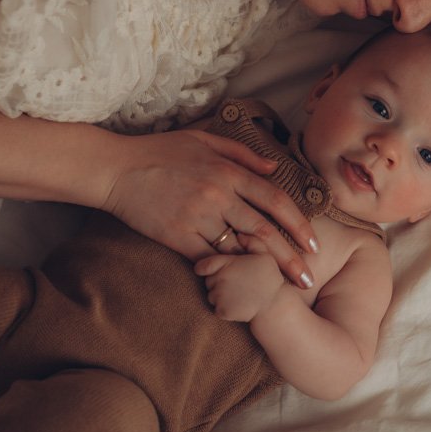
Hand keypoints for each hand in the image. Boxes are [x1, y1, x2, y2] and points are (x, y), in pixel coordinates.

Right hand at [101, 130, 317, 288]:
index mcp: (228, 171)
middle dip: (291, 259)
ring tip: (282, 291)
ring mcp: (197, 217)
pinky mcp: (177, 236)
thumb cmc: (159, 152)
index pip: (275, 200)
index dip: (298, 225)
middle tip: (308, 281)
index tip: (314, 246)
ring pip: (239, 249)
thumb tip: (275, 168)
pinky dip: (226, 273)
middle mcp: (218, 195)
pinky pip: (208, 259)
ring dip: (263, 271)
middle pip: (264, 231)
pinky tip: (240, 288)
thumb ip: (243, 154)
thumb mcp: (204, 140)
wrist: (116, 170)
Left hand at [194, 250, 289, 322]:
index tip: (210, 270)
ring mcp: (219, 297)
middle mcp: (218, 279)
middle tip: (234, 283)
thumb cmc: (270, 278)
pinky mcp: (222, 311)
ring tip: (237, 294)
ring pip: (211, 296)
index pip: (202, 265)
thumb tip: (240, 234)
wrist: (274, 304)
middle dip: (217, 281)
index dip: (204, 268)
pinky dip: (224, 309)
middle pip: (208, 281)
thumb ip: (251, 241)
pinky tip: (237, 305)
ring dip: (220, 296)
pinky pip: (217, 309)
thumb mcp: (264, 254)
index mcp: (225, 264)